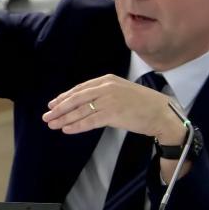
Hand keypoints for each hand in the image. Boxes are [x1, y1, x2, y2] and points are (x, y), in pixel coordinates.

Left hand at [42, 74, 185, 143]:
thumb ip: (104, 93)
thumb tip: (86, 102)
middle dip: (59, 108)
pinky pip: (89, 121)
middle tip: (46, 116)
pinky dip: (76, 125)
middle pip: (76, 98)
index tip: (53, 104)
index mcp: (107, 80)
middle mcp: (106, 88)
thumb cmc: (143, 103)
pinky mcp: (112, 114)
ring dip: (64, 119)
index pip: (80, 88)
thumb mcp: (122, 90)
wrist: (161, 112)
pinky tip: (67, 129)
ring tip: (52, 125)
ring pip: (80, 111)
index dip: (64, 97)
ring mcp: (109, 101)